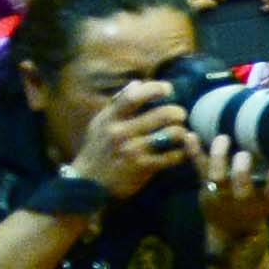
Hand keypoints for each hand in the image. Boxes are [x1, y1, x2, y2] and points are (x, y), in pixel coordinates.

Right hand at [70, 83, 191, 201]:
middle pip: (163, 114)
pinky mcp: (142, 168)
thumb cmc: (97, 150)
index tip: (168, 89)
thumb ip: (118, 103)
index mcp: (110, 119)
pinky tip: (178, 151)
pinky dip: (181, 153)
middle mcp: (121, 133)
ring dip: (181, 132)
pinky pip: (173, 156)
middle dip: (178, 113)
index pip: (134, 96)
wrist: (87, 185)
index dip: (156, 88)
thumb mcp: (100, 124)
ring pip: (172, 134)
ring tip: (180, 134)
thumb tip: (138, 83)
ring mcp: (133, 151)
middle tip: (179, 116)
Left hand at [198, 148, 268, 248]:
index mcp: (262, 204)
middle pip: (240, 190)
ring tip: (222, 139)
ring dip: (219, 158)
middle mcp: (239, 202)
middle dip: (241, 173)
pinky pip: (200, 167)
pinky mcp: (205, 184)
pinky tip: (191, 136)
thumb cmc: (256, 206)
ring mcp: (220, 193)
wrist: (228, 226)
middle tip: (244, 155)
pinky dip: (195, 151)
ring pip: (217, 176)